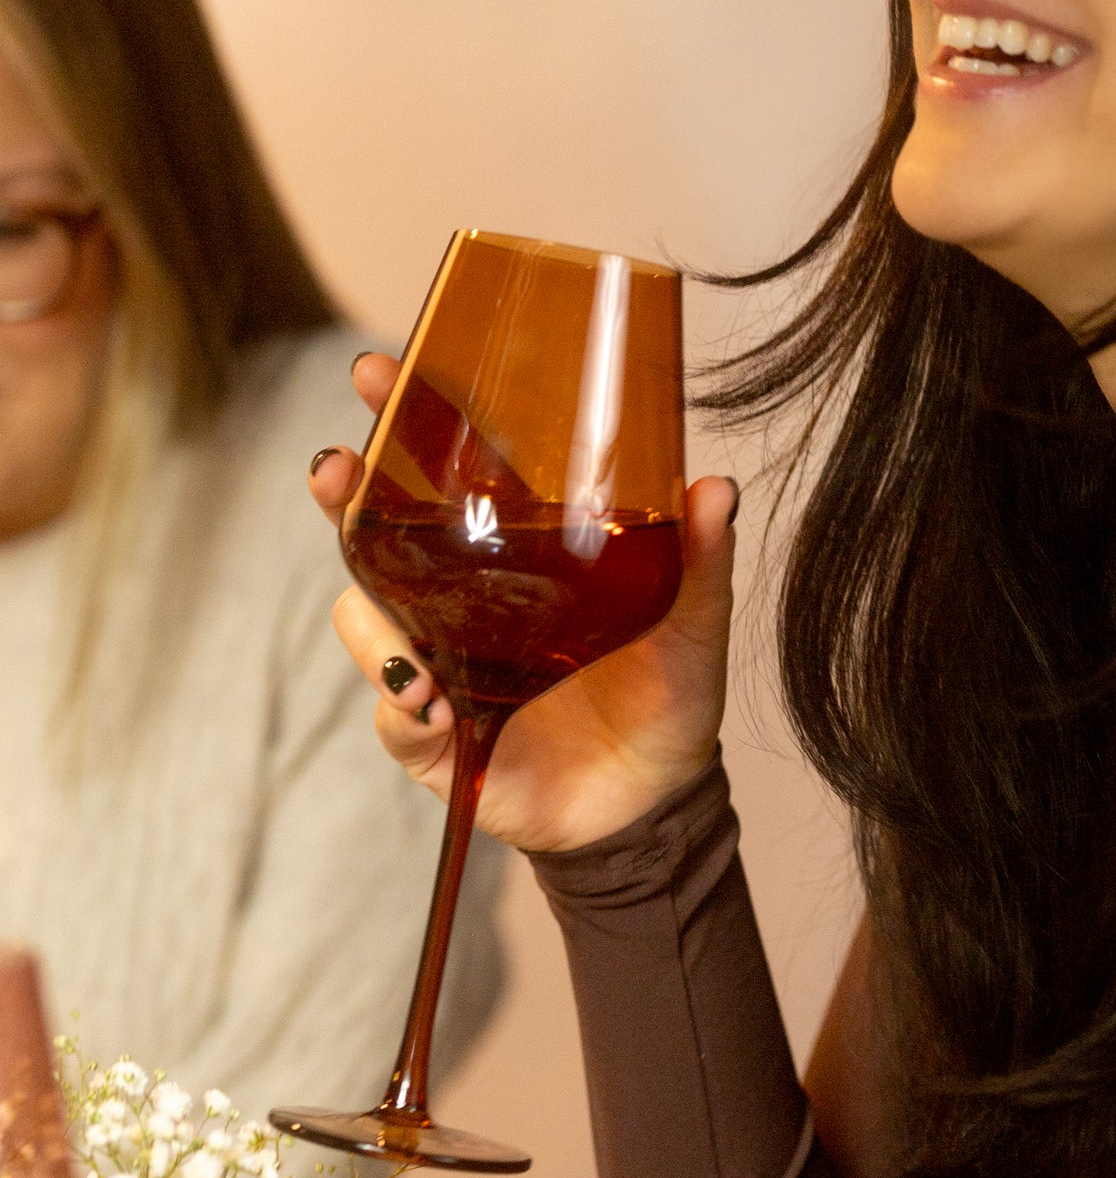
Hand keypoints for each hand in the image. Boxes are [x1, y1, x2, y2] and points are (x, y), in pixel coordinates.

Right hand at [307, 353, 737, 852]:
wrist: (658, 804)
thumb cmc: (669, 698)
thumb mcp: (694, 624)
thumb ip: (703, 560)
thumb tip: (716, 488)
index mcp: (519, 555)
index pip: (449, 471)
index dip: (407, 419)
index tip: (378, 373)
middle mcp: (465, 601)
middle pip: (378, 530)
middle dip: (344, 493)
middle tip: (336, 467)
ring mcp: (442, 666)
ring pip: (367, 618)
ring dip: (367, 618)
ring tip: (408, 645)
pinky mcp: (437, 738)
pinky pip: (396, 717)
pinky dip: (403, 708)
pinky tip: (431, 703)